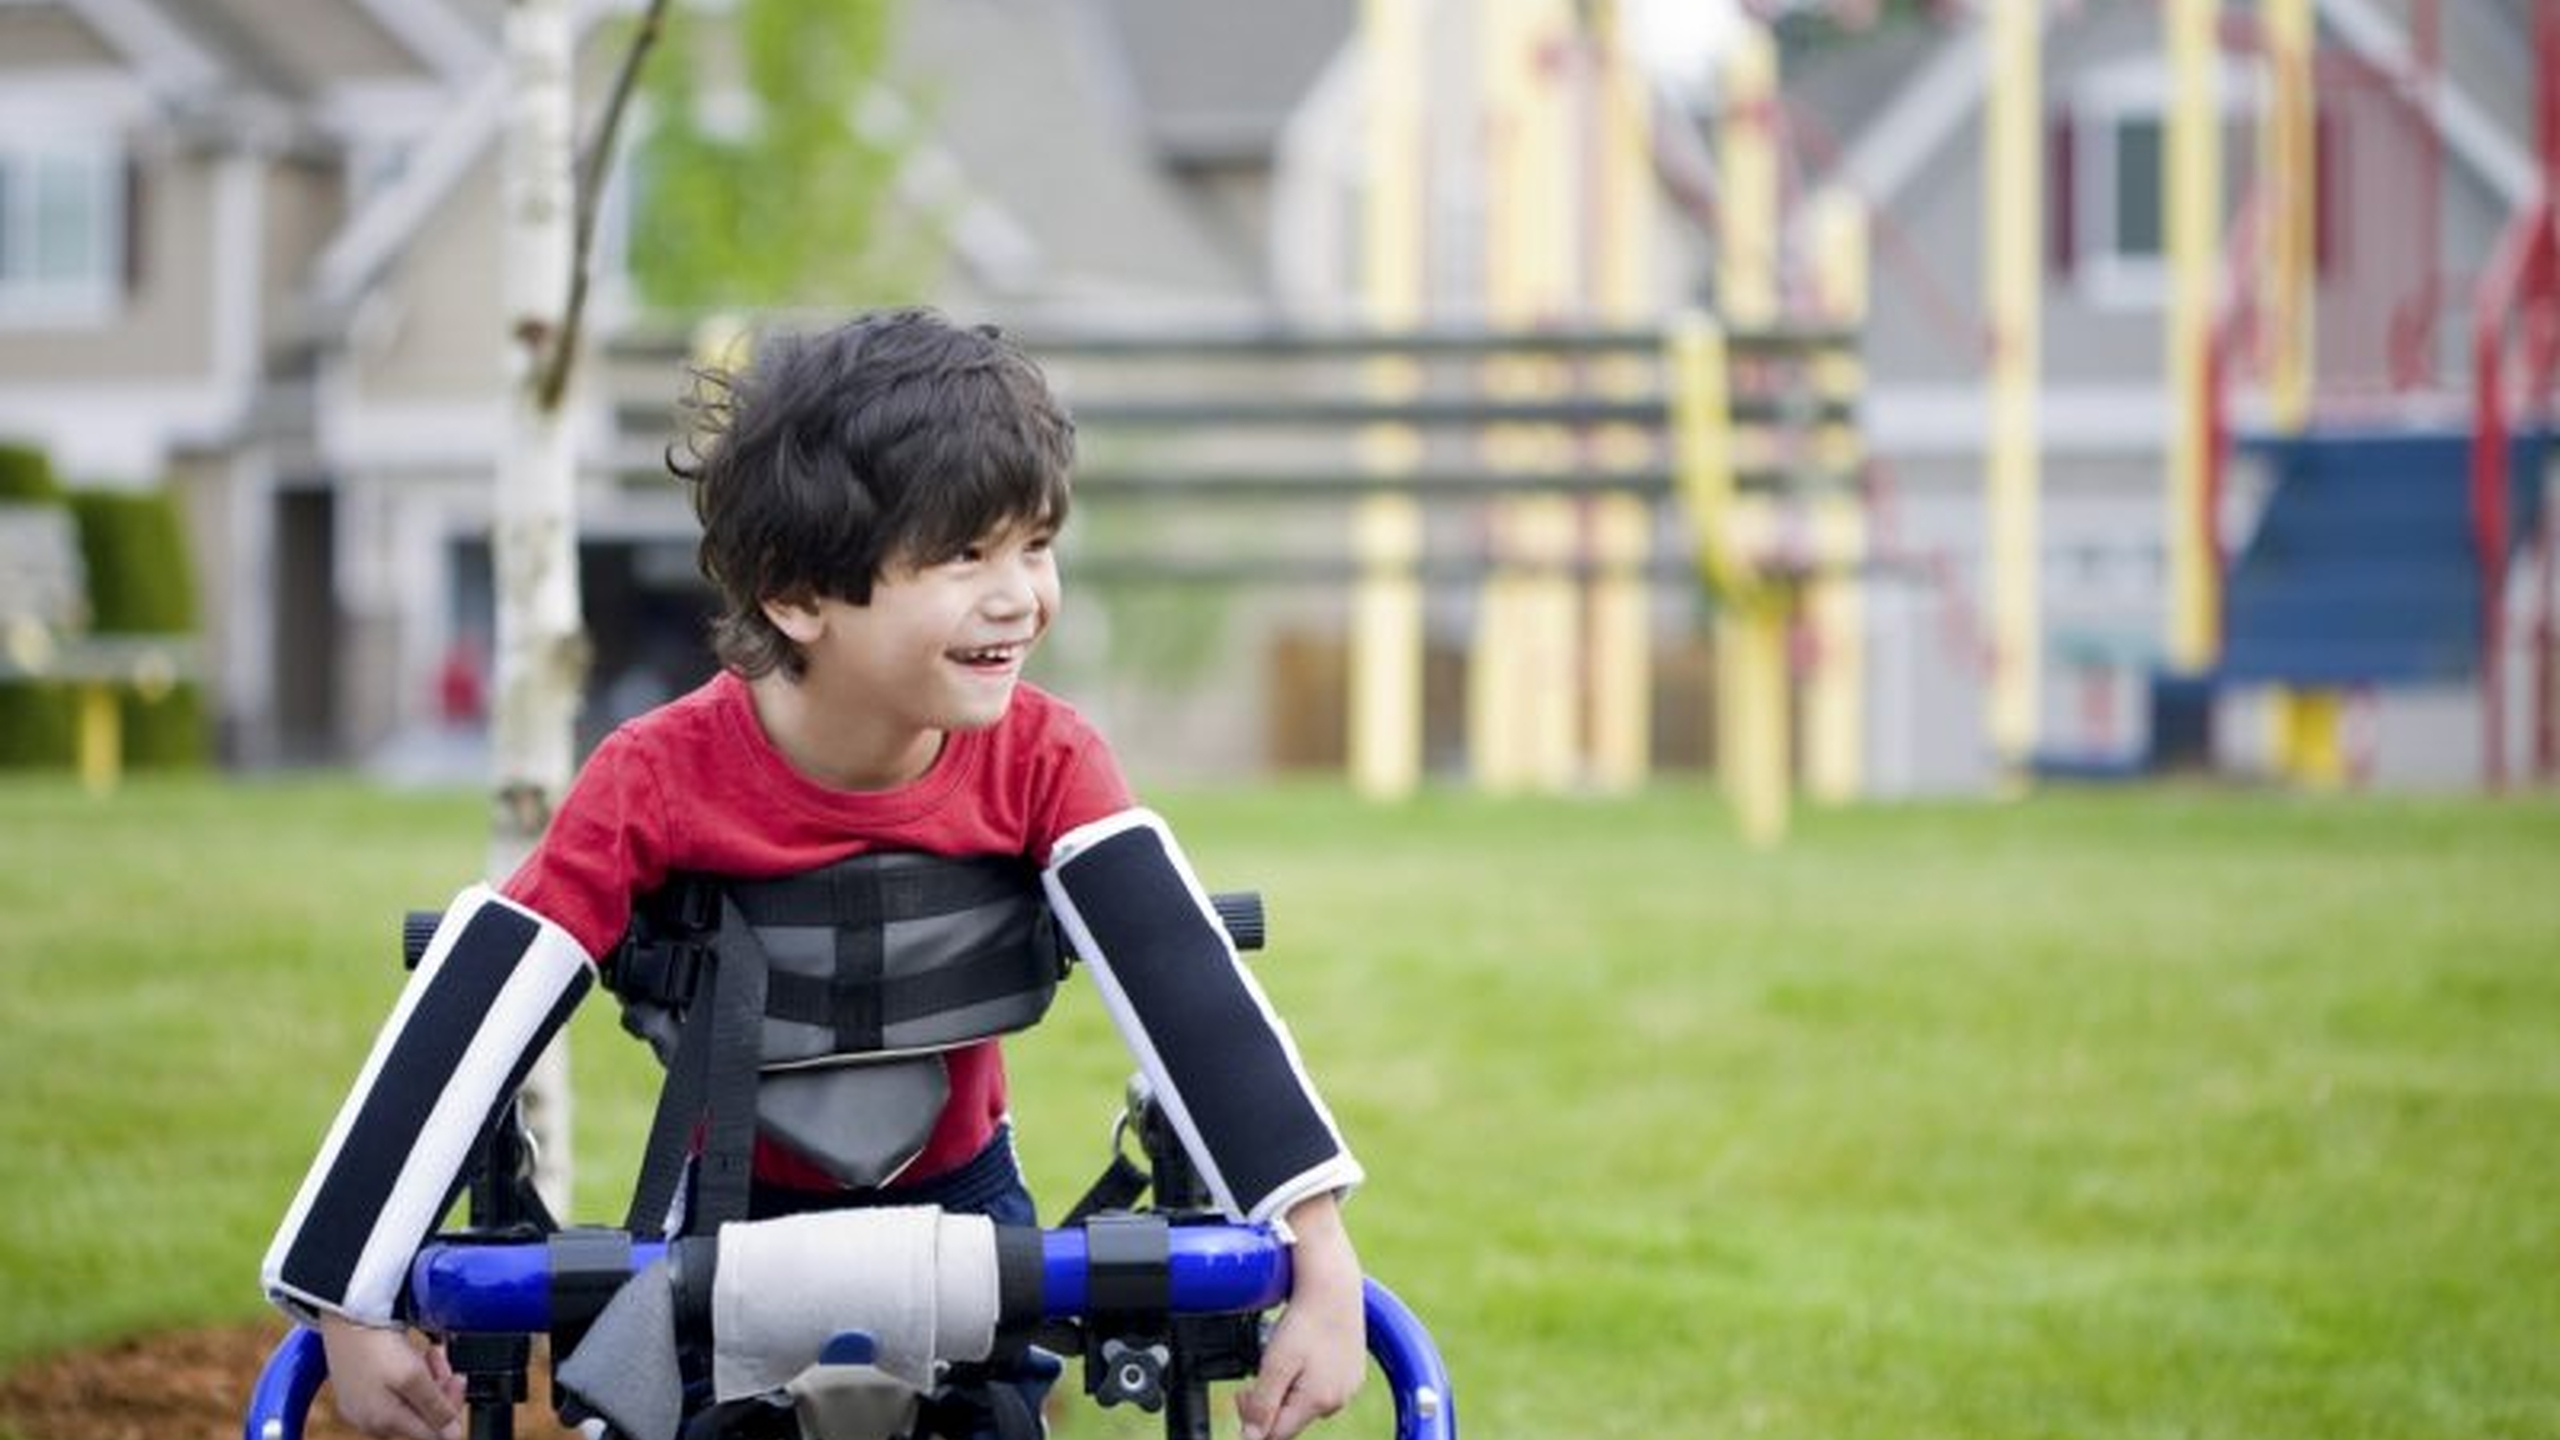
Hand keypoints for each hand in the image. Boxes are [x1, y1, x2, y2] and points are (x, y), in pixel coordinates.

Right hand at [317, 1312, 465, 1439]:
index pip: (432, 1434)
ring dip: (429, 1377)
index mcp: (382, 1423)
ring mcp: (364, 1403)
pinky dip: (412, 1372)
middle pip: (422, 1416)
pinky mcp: (362, 1386)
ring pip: (412, 1400)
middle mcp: (371, 1419)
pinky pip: (397, 1388)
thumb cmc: (373, 1344)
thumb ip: (434, 1407)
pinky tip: (416, 1354)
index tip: (458, 1381)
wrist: (346, 1312)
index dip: (452, 1409)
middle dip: (440, 1389)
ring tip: (432, 1354)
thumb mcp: (412, 1376)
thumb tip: (453, 1435)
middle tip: (446, 1364)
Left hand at [1238, 1194, 1365, 1439]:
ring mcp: (1350, 1385)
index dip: (1253, 1419)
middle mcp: (1339, 1399)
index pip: (1278, 1434)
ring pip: (1307, 1401)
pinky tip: (1303, 1351)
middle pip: (1293, 1418)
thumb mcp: (1275, 1363)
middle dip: (1272, 1401)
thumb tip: (1251, 1438)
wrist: (1333, 1283)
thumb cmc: (1304, 1319)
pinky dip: (1307, 1376)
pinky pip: (1323, 1386)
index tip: (1243, 1392)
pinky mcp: (1353, 1371)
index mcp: (1319, 1401)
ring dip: (1289, 1387)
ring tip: (1283, 1355)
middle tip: (1261, 1368)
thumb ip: (1263, 1404)